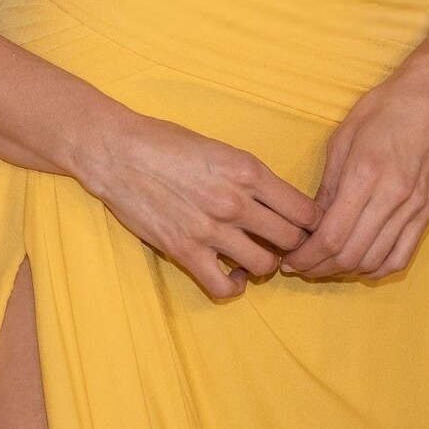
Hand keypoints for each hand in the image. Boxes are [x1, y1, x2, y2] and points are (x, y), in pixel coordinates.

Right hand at [78, 108, 323, 300]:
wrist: (118, 152)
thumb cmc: (166, 142)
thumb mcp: (219, 147)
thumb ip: (249, 175)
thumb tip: (275, 201)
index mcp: (247, 170)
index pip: (303, 209)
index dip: (310, 222)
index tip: (304, 225)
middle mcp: (235, 201)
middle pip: (290, 239)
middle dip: (292, 244)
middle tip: (283, 244)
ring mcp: (211, 229)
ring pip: (265, 265)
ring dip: (265, 264)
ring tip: (256, 256)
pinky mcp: (185, 251)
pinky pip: (224, 286)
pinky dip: (235, 286)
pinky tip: (234, 275)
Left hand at [280, 51, 428, 282]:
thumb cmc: (385, 109)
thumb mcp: (343, 136)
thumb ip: (328, 183)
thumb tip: (311, 221)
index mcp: (366, 173)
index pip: (332, 235)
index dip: (307, 256)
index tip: (289, 260)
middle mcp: (392, 196)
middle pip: (351, 254)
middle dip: (320, 268)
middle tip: (301, 266)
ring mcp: (414, 208)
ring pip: (375, 261)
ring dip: (345, 271)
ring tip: (325, 264)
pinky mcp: (428, 213)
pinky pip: (401, 256)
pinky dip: (377, 268)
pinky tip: (360, 263)